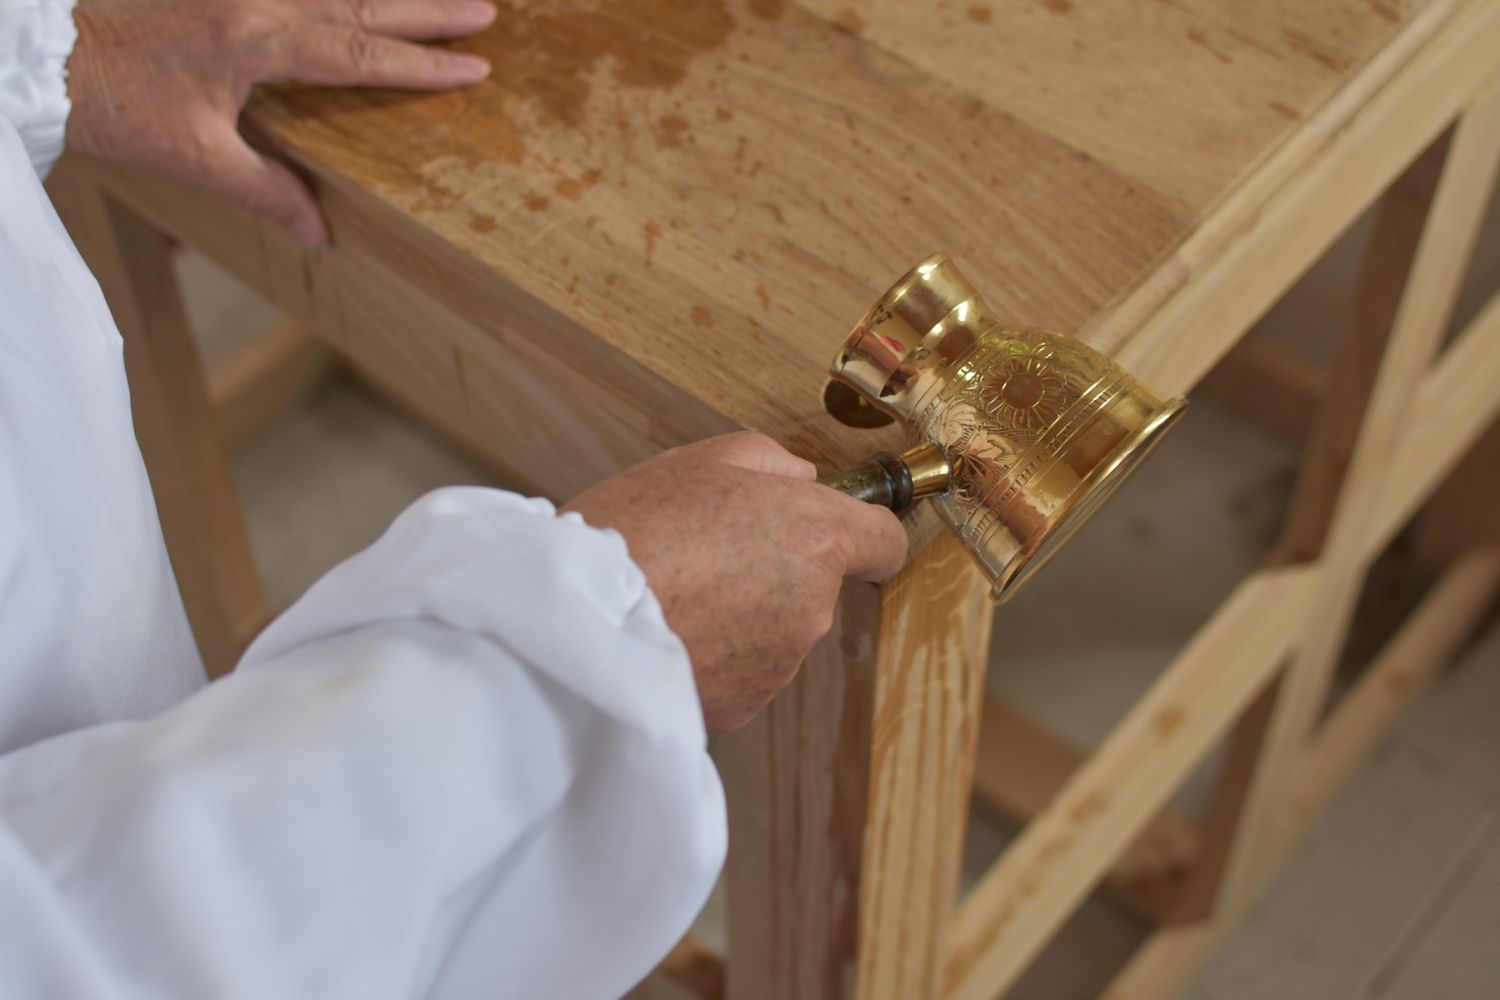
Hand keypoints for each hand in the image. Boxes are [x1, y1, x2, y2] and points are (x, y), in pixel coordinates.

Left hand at [65, 0, 497, 243]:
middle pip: (361, 2)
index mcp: (260, 41)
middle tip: (486, 8)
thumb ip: (265, 188)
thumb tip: (320, 231)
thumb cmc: (112, 103)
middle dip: (428, 8)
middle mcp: (257, 1)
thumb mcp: (193, 157)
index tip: (474, 66)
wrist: (40, 54)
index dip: (422, 62)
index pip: (361, 52)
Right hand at [563, 433, 908, 732]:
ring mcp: (779, 664)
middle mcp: (811, 607)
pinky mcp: (741, 706)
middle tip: (704, 551)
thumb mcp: (698, 461)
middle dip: (772, 569)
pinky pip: (739, 670)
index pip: (884, 542)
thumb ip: (767, 461)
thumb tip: (797, 478)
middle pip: (814, 584)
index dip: (861, 534)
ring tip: (674, 593)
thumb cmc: (630, 535)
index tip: (839, 532)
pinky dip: (713, 655)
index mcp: (814, 536)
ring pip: (774, 630)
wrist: (576, 626)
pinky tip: (666, 632)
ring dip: (739, 614)